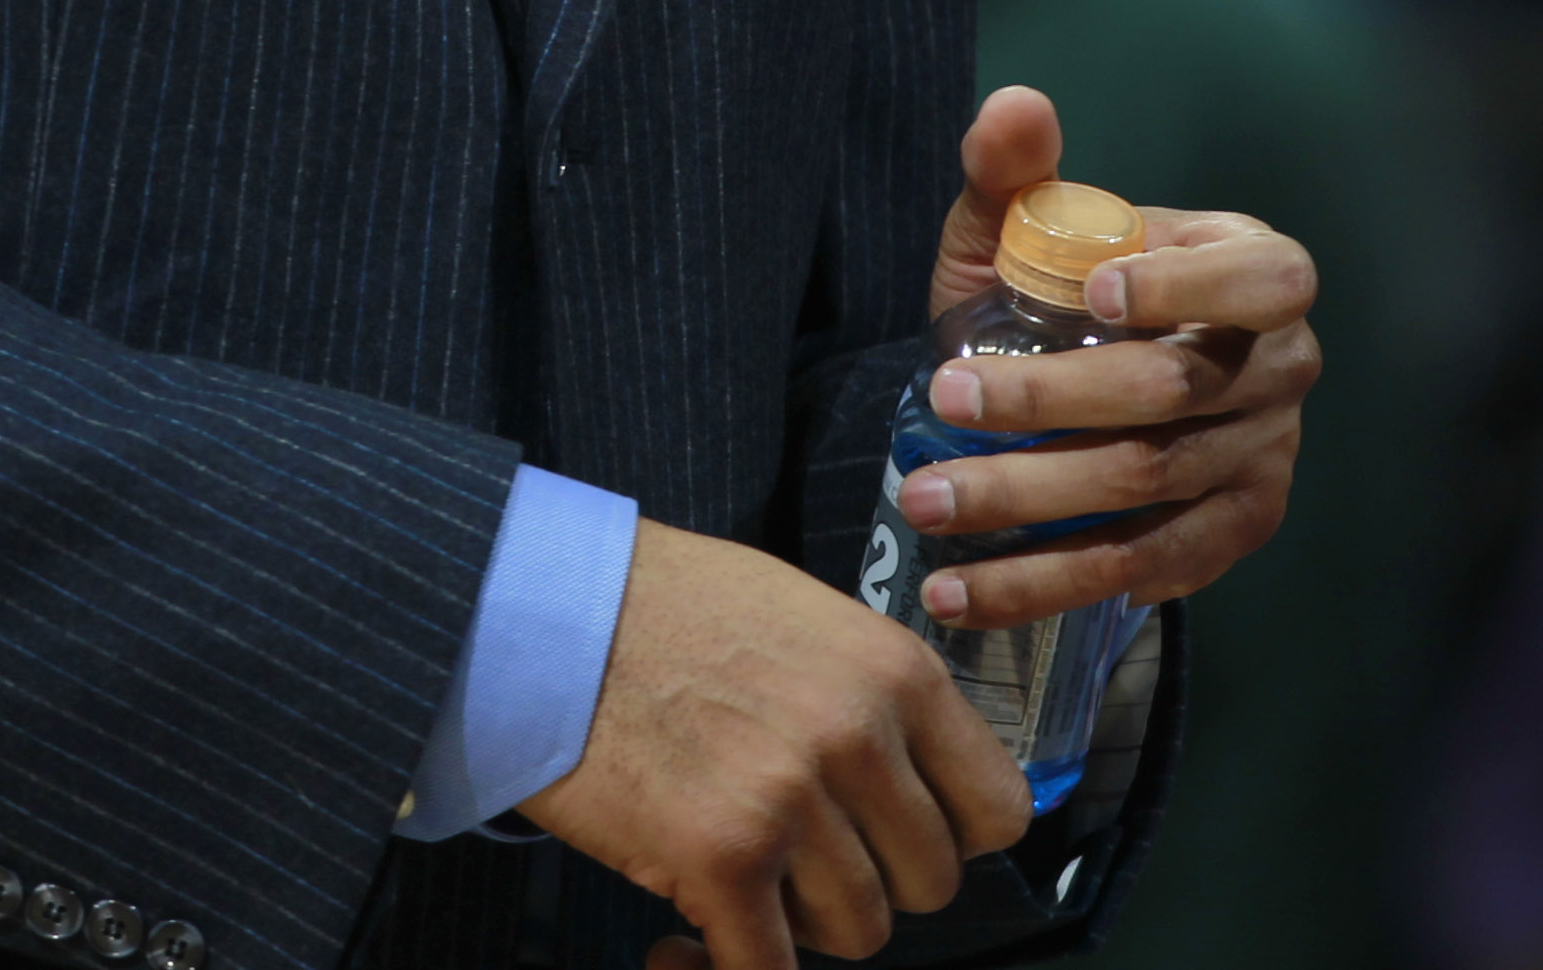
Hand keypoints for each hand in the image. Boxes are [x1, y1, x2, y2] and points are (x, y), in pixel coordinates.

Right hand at [518, 520, 1028, 969]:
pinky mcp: (723, 858)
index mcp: (895, 672)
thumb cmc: (659, 606)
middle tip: (800, 863)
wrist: (543, 607)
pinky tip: (682, 941)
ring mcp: (793, 800)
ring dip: (796, 925)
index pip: (1000, 810)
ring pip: (857, 933)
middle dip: (865, 883)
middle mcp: (860, 736)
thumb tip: (913, 785)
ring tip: (739, 887)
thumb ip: (871, 699)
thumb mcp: (804, 616)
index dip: (949, 839)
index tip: (897, 840)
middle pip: (928, 883)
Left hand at [900, 86, 1316, 627]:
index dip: (1187, 289)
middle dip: (1049, 402)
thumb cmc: (1064, 290)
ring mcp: (1264, 457)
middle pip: (1172, 393)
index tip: (1094, 294)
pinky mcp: (1233, 533)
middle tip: (942, 397)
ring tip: (927, 504)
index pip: (1261, 281)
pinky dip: (1053, 581)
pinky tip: (972, 586)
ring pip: (1147, 489)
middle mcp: (1281, 367)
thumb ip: (1016, 172)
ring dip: (1029, 503)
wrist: (1080, 386)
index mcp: (1258, 271)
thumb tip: (1014, 107)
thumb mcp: (1029, 230)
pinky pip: (1148, 568)